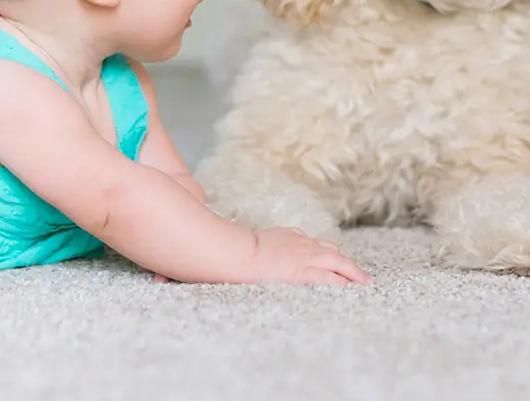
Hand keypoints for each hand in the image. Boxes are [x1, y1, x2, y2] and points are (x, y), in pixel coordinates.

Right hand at [150, 228, 371, 285]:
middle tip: (360, 277)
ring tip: (366, 284)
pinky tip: (362, 287)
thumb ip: (203, 252)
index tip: (327, 258)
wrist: (226, 256)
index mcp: (277, 241)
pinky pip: (335, 275)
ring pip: (335, 262)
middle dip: (343, 265)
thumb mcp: (212, 251)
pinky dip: (349, 280)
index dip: (316, 252)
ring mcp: (301, 255)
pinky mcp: (306, 270)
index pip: (303, 244)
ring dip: (351, 274)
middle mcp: (293, 245)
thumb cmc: (217, 255)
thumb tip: (162, 276)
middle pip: (325, 251)